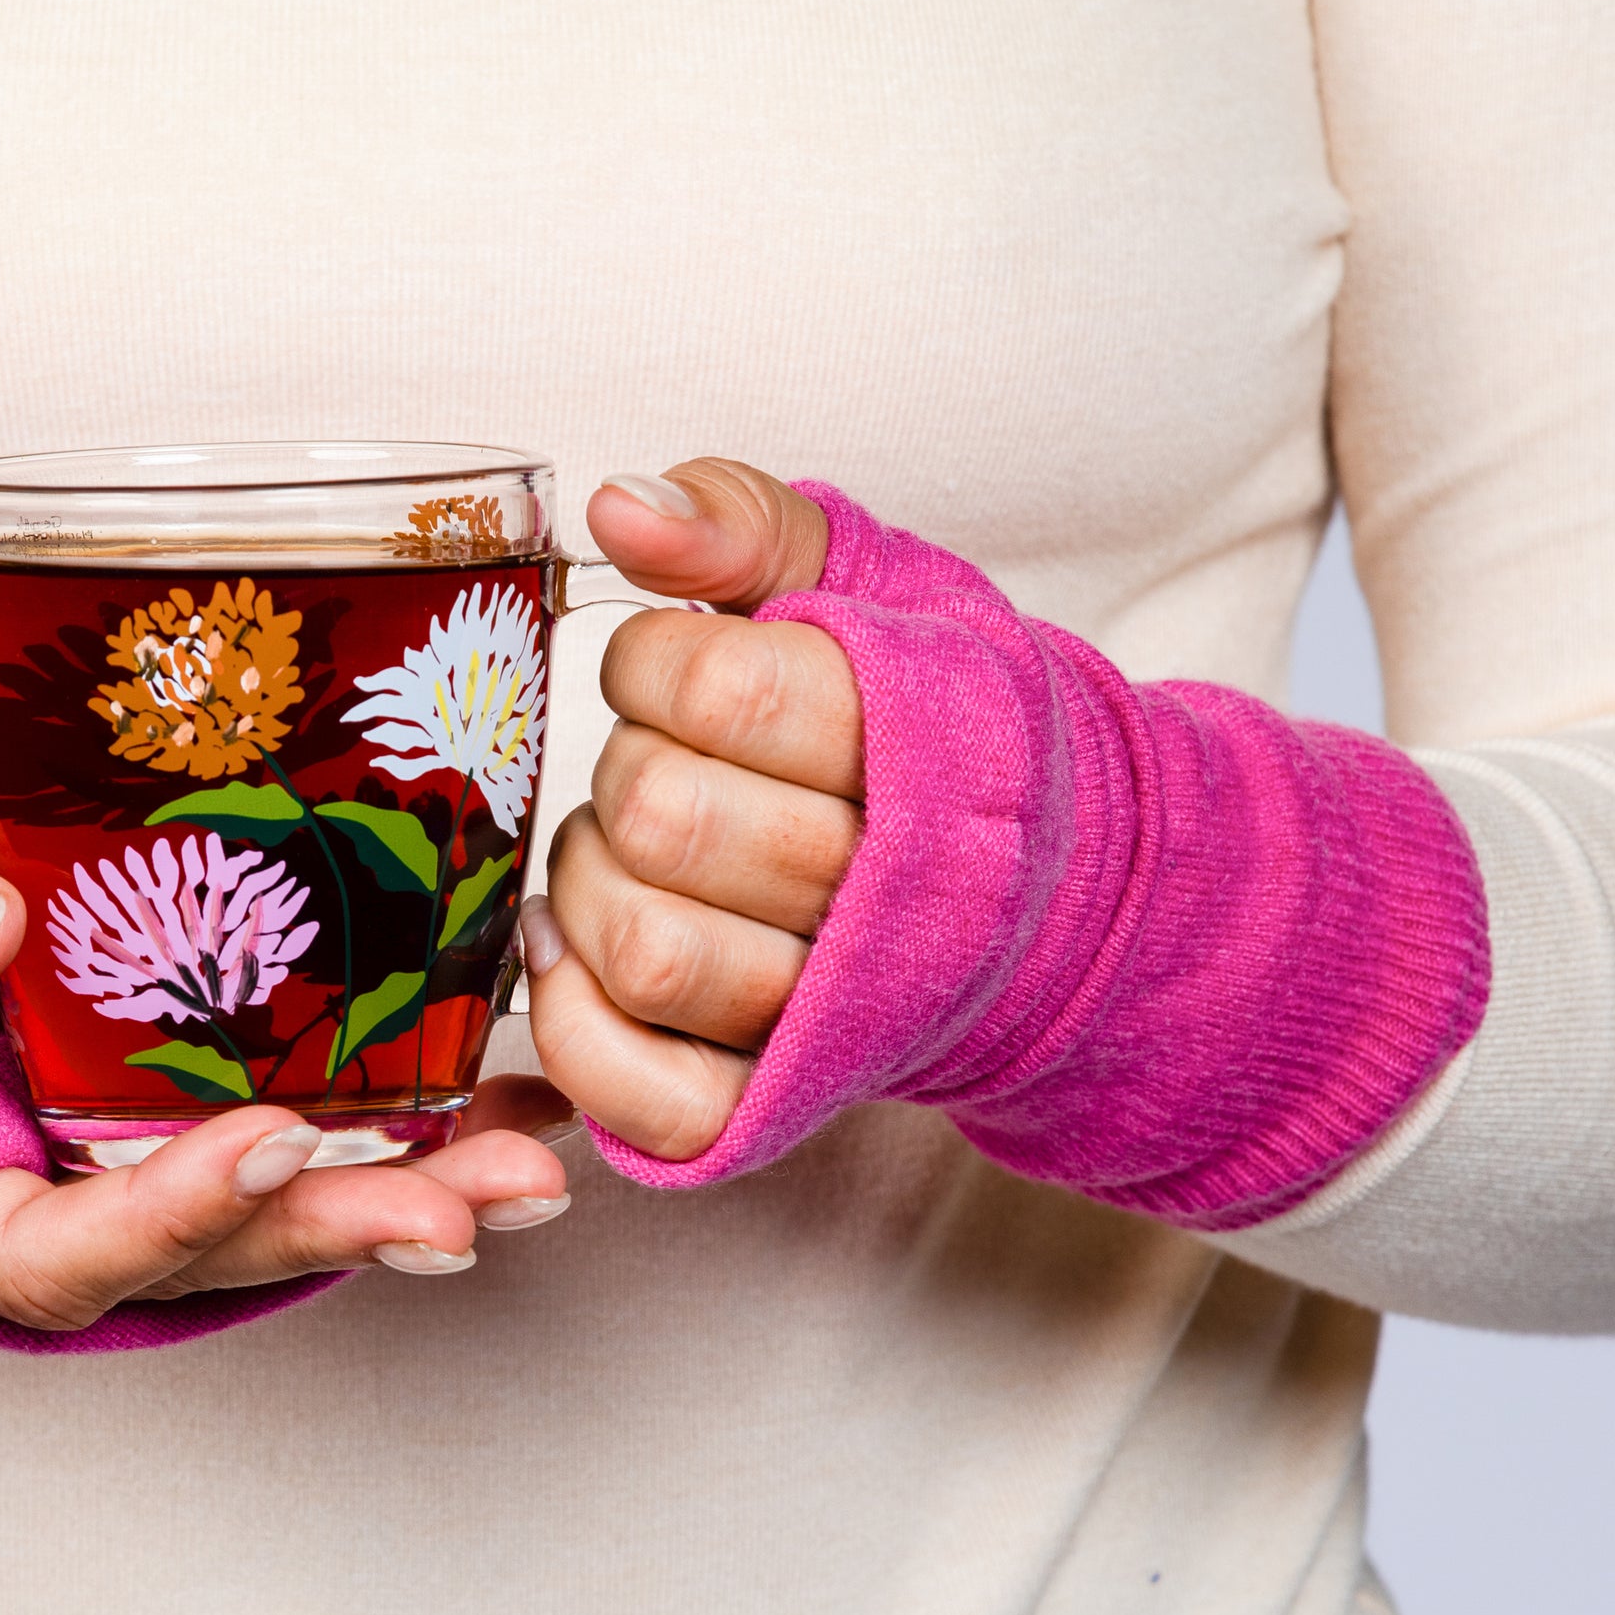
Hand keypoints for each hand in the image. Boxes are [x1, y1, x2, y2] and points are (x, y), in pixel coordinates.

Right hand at [0, 797, 574, 1331]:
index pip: (53, 1261)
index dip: (169, 1223)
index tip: (269, 1148)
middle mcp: (30, 1223)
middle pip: (205, 1263)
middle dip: (346, 1228)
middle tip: (478, 1197)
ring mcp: (100, 1182)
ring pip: (269, 1218)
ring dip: (411, 1191)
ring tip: (539, 1155)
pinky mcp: (151, 1126)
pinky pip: (287, 1144)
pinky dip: (406, 1122)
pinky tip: (519, 1087)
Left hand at [526, 459, 864, 1161]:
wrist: (1037, 890)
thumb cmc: (928, 721)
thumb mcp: (865, 586)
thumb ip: (744, 525)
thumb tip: (619, 509)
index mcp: (915, 745)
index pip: (717, 691)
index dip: (653, 661)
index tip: (677, 666)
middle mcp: (879, 895)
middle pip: (663, 819)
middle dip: (625, 770)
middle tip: (656, 762)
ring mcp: (825, 1016)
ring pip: (643, 951)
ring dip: (590, 885)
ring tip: (623, 852)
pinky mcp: (766, 1105)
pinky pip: (639, 1092)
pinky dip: (577, 1023)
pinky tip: (579, 953)